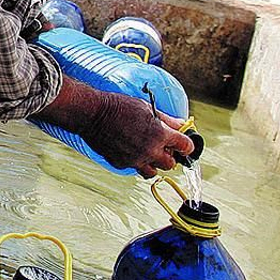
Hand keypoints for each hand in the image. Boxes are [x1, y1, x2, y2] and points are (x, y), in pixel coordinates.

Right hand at [32, 79, 193, 177]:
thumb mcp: (146, 108)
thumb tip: (182, 124)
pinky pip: (135, 168)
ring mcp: (135, 160)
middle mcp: (150, 151)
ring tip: (147, 152)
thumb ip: (167, 120)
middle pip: (171, 164)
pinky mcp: (121, 164)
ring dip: (154, 164)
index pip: (186, 147)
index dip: (187, 145)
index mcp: (160, 135)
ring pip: (153, 172)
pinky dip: (136, 162)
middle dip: (170, 156)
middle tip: (163, 147)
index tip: (184, 144)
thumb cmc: (119, 106)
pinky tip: (130, 150)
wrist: (92, 115)